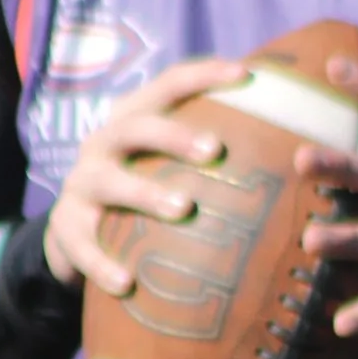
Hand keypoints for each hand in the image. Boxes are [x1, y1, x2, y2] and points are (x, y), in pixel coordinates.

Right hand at [42, 53, 253, 294]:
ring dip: (145, 193)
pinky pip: (83, 246)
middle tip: (215, 149)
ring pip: (109, 182)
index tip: (246, 75)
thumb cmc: (142, 190)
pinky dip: (102, 264)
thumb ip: (206, 152)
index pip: (166, 85)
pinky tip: (127, 283)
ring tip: (183, 209)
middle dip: (174, 135)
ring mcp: (81, 185)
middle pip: (135, 128)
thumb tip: (291, 142)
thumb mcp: (162, 163)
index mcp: (133, 119)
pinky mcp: (66, 228)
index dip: (203, 75)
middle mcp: (103, 144)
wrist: (75, 234)